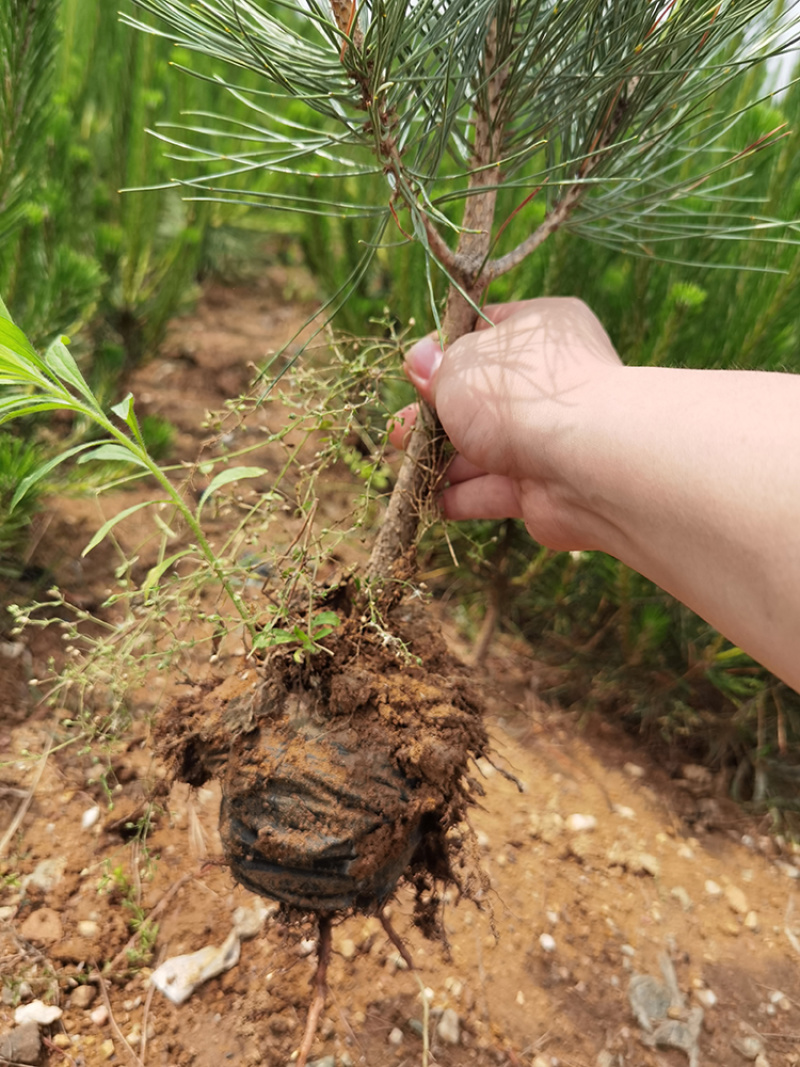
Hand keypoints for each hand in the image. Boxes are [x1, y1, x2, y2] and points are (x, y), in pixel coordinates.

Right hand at [390, 298, 623, 549]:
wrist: (587, 463)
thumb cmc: (520, 396)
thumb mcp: (460, 367)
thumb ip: (435, 367)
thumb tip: (419, 360)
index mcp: (539, 332)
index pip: (488, 332)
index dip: (447, 352)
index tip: (416, 369)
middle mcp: (549, 384)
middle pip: (481, 399)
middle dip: (435, 416)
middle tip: (399, 428)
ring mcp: (549, 437)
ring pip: (485, 448)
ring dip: (444, 460)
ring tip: (405, 465)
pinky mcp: (545, 487)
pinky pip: (496, 490)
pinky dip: (465, 496)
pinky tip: (433, 501)